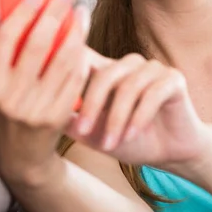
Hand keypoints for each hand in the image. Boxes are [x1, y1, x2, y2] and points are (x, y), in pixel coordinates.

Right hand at [0, 0, 89, 186]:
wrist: (20, 155)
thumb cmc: (3, 107)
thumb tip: (1, 0)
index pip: (6, 39)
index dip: (23, 12)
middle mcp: (10, 98)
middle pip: (39, 44)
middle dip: (55, 12)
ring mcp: (36, 109)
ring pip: (63, 59)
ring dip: (76, 30)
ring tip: (80, 11)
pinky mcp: (58, 117)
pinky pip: (74, 78)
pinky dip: (80, 54)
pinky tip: (83, 38)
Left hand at [66, 52, 211, 170]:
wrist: (169, 153)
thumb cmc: (130, 140)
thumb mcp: (93, 133)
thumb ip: (69, 119)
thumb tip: (37, 111)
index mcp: (109, 70)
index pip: (87, 58)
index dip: (70, 69)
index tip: (52, 91)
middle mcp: (131, 64)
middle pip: (106, 74)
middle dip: (92, 106)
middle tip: (82, 132)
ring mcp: (154, 69)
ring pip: (129, 87)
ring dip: (117, 118)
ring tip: (109, 145)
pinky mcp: (174, 79)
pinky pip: (153, 94)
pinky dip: (140, 117)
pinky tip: (131, 135)